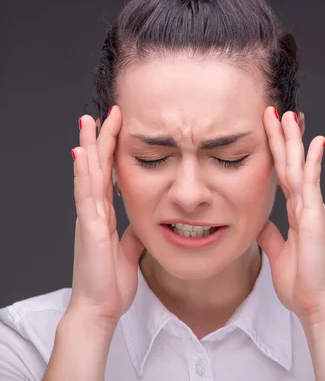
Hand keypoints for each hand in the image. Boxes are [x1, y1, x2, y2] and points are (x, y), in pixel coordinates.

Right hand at [69, 106, 144, 324]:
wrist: (100, 309)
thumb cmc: (111, 283)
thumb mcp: (130, 249)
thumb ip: (134, 231)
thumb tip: (144, 218)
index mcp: (104, 216)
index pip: (109, 175)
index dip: (113, 152)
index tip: (117, 129)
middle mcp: (94, 212)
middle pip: (97, 168)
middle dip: (100, 140)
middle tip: (103, 113)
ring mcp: (89, 218)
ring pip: (88, 175)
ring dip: (89, 147)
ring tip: (88, 121)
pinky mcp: (88, 229)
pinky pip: (85, 196)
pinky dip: (83, 174)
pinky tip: (82, 153)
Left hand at [257, 107, 324, 325]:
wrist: (317, 304)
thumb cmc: (302, 284)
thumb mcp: (279, 253)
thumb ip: (271, 234)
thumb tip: (261, 220)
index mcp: (299, 214)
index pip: (284, 176)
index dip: (278, 153)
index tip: (274, 132)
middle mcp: (307, 207)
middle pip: (291, 165)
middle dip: (283, 138)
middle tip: (276, 112)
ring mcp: (313, 209)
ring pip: (300, 167)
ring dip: (293, 141)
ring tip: (289, 115)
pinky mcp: (316, 216)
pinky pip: (312, 183)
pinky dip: (312, 162)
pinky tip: (314, 142)